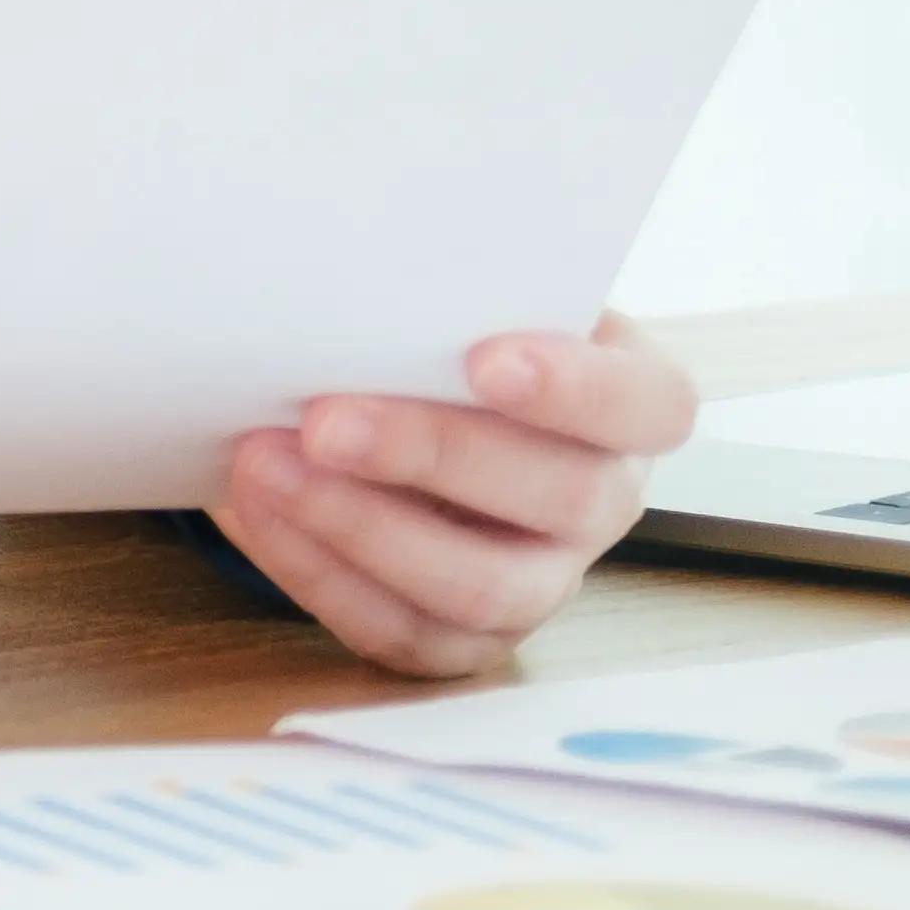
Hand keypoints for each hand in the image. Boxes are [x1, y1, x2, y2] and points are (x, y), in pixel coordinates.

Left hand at [212, 314, 697, 676]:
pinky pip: (404, 631)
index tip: (485, 360)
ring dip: (362, 529)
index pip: (650, 404)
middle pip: (558, 498)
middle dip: (432, 455)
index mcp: (631, 403)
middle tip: (324, 419)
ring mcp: (544, 580)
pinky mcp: (468, 635)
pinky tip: (260, 512)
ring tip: (265, 465)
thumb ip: (445, 288)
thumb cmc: (441, 327)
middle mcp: (602, 501)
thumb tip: (369, 274)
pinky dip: (322, 573)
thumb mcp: (462, 292)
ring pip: (480, 588)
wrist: (397, 395)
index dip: (578, 390)